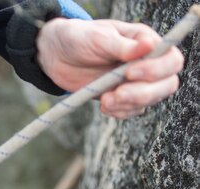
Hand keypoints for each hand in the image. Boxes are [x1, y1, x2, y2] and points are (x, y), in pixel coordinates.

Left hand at [37, 19, 184, 118]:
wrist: (57, 55)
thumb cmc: (79, 38)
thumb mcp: (98, 37)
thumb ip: (123, 46)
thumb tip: (149, 45)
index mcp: (146, 43)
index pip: (170, 60)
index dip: (156, 70)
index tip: (129, 73)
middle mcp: (146, 63)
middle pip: (166, 84)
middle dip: (143, 93)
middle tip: (117, 94)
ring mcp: (136, 82)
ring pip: (149, 101)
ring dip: (128, 105)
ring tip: (105, 101)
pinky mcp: (122, 97)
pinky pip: (131, 111)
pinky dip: (119, 113)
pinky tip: (104, 106)